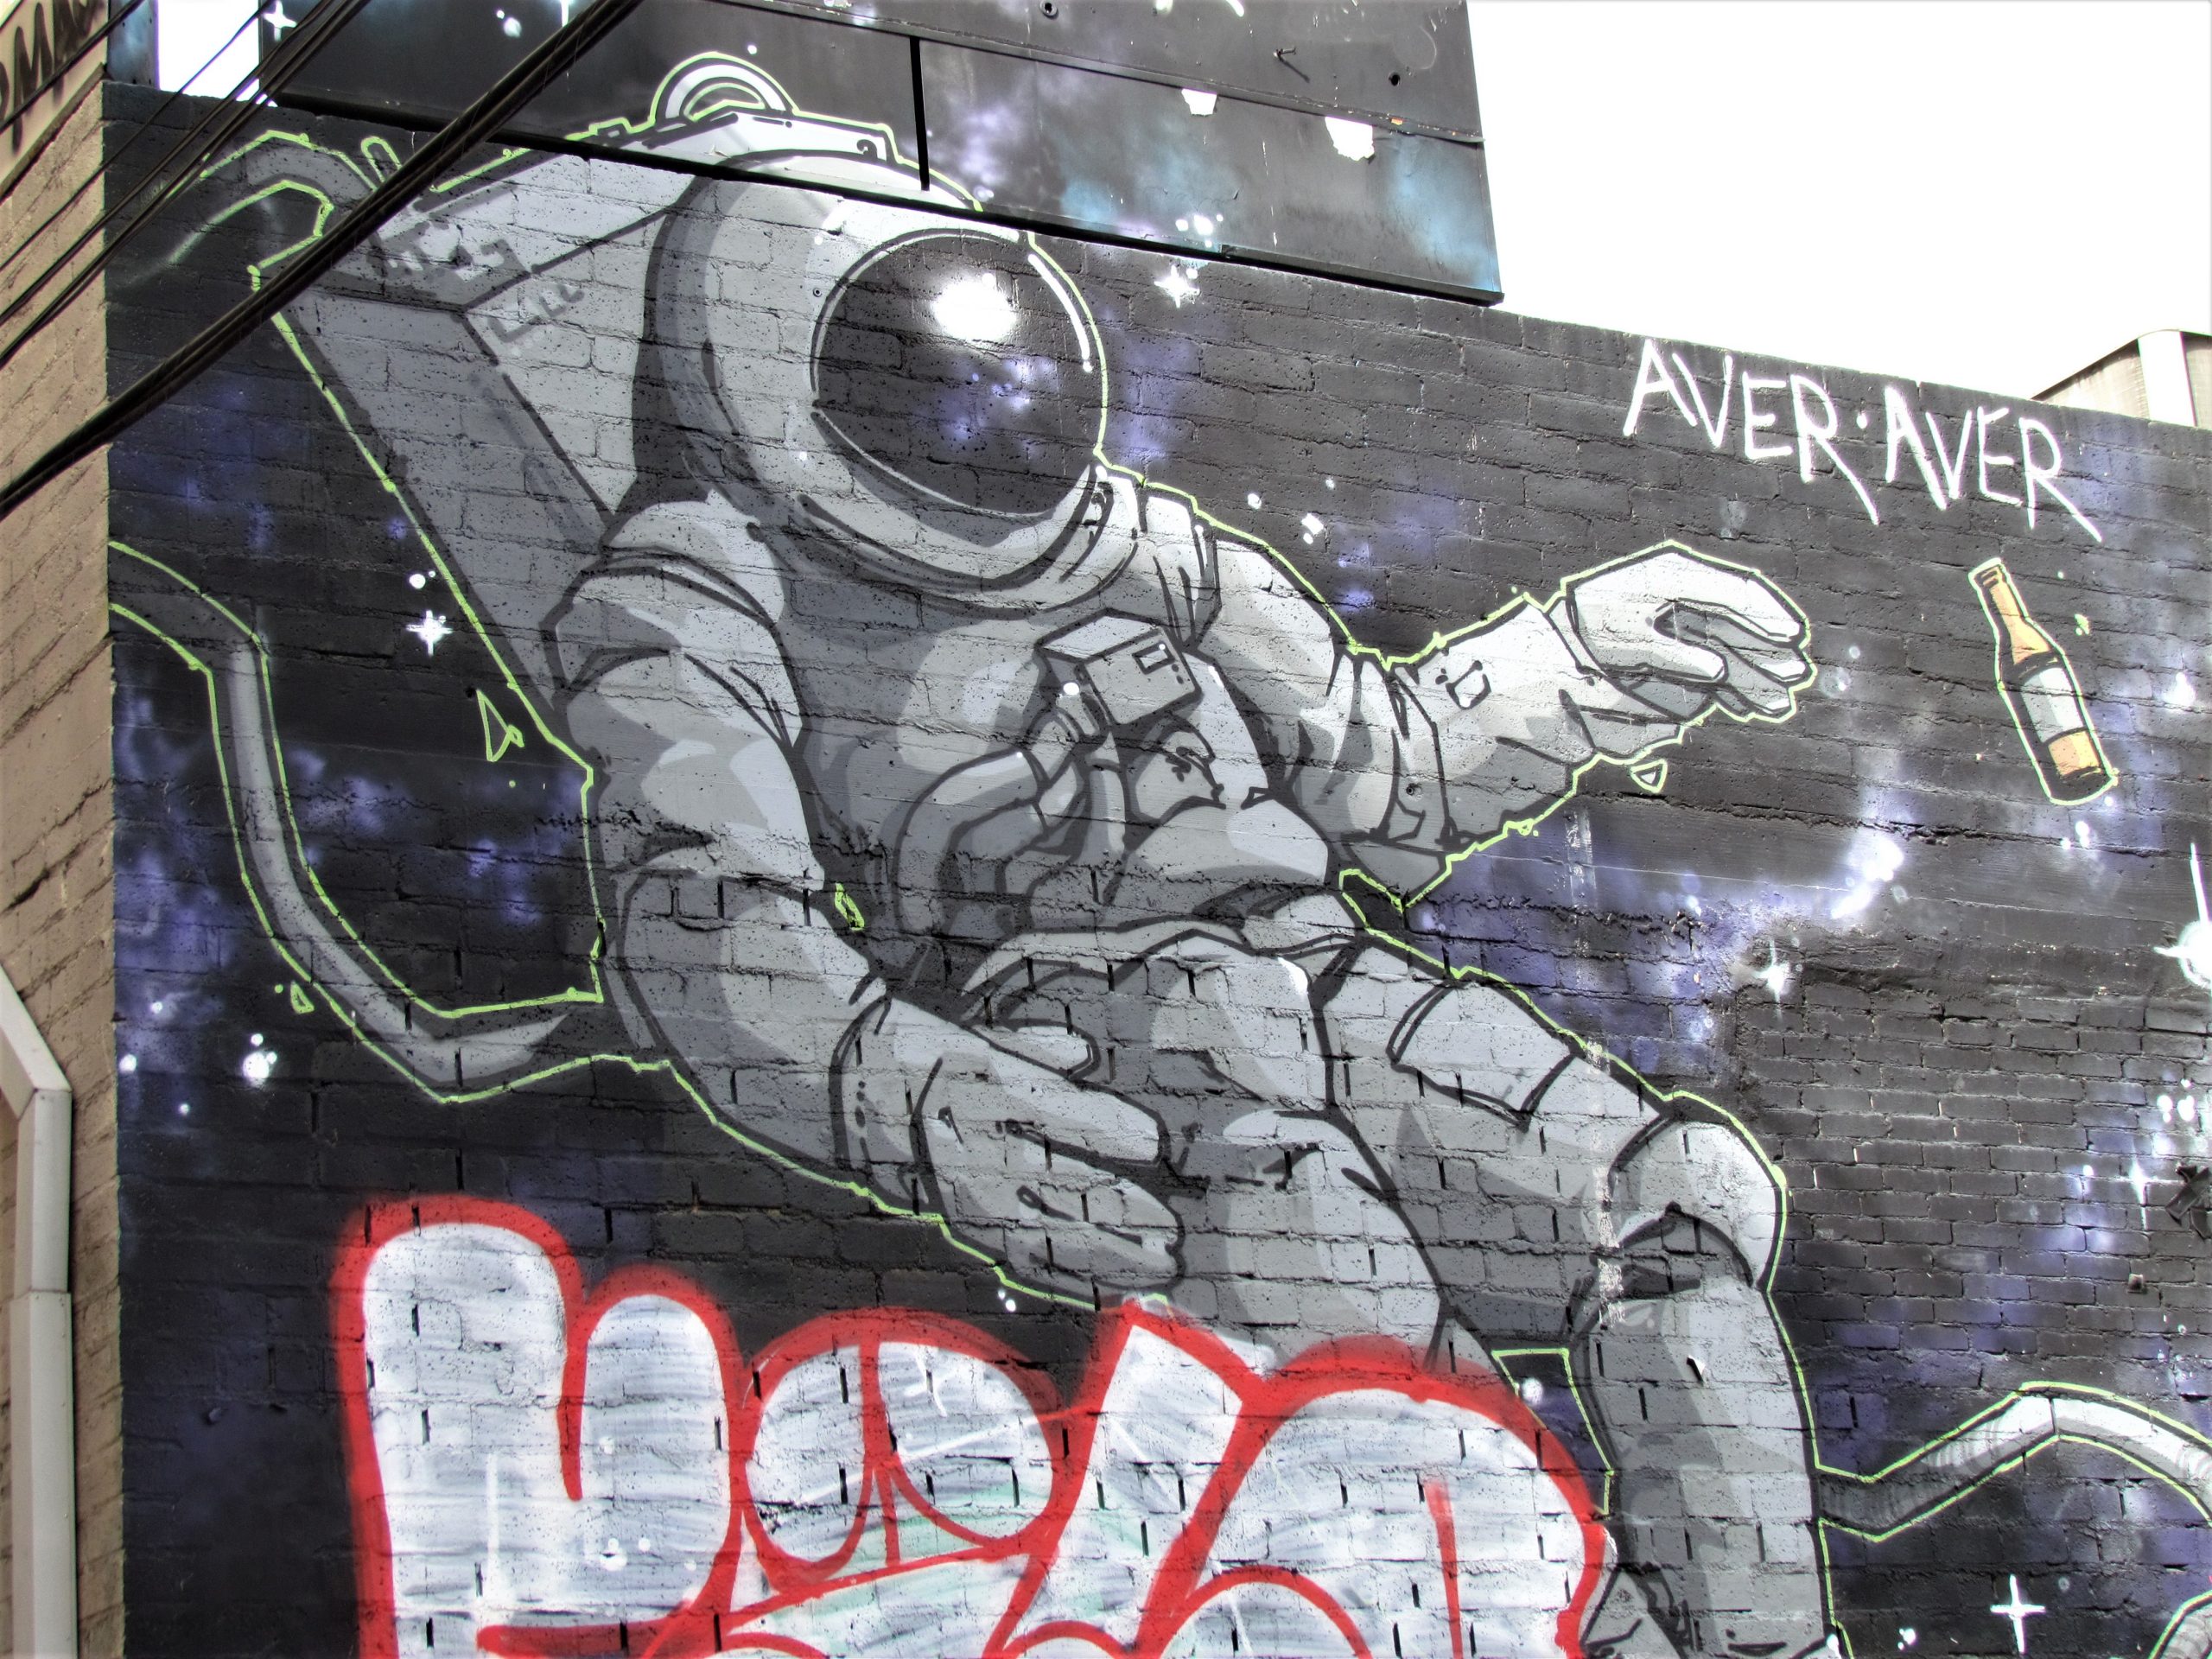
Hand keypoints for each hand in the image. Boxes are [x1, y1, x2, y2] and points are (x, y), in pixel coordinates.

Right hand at [839, 999, 1181, 1298]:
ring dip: (1108, 1256)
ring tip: (1159, 1265)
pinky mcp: (964, 1227)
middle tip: (1173, 1229)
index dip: (1113, 1133)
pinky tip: (1111, 1288)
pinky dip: (1070, 1278)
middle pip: (1060, 1188)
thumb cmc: (934, 1060)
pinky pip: (1020, 1261)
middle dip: (1123, 1214)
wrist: (855, 1099)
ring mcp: (968, 1196)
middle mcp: (976, 1148)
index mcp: (984, 1090)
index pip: (1060, 1117)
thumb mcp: (982, 1038)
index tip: (1155, 1142)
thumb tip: (1086, 1054)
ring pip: (1048, 1237)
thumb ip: (1039, 1048)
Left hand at [1559, 546, 1811, 721]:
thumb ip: (1673, 656)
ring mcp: (1686, 619)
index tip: (1789, 638)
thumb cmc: (1590, 634)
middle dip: (1768, 650)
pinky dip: (1733, 685)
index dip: (1764, 616)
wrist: (1562, 642)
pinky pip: (1716, 661)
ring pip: (1732, 645)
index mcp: (1674, 577)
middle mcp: (1687, 594)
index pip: (1731, 593)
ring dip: (1756, 673)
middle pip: (1739, 621)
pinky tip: (1750, 708)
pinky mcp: (1682, 643)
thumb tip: (1718, 673)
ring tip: (1780, 702)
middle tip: (1798, 674)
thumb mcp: (1625, 643)